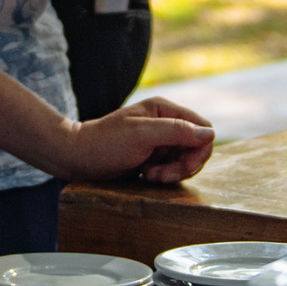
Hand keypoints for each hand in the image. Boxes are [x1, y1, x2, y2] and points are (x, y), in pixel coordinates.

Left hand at [52, 97, 213, 183]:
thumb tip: (209, 134)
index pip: (203, 128)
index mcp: (164, 109)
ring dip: (172, 173)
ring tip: (149, 175)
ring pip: (185, 161)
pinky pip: (172, 168)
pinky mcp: (152, 156)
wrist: (77, 157)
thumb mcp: (141, 135)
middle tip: (161, 175)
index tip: (185, 166)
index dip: (200, 150)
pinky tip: (145, 175)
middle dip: (183, 166)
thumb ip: (175, 131)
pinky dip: (163, 176)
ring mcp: (159, 141)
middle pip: (196, 148)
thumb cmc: (105, 143)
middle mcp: (165, 123)